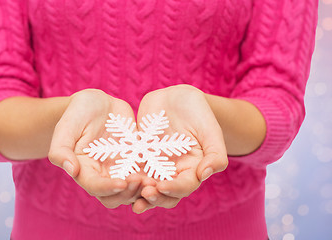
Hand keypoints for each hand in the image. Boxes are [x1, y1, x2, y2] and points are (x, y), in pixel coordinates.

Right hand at [48, 89, 143, 207]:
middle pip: (115, 197)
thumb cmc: (78, 112)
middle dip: (128, 193)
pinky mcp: (135, 163)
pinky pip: (146, 177)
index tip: (122, 182)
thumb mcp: (67, 126)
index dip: (108, 188)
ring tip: (154, 180)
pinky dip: (154, 179)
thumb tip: (71, 170)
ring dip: (143, 190)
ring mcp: (120, 171)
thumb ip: (61, 149)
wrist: (98, 103)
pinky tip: (164, 173)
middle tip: (142, 181)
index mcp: (83, 170)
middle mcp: (101, 176)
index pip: (94, 187)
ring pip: (132, 192)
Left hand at [132, 84, 227, 212]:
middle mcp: (174, 173)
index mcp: (193, 169)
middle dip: (155, 197)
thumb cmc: (199, 112)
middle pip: (165, 194)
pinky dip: (124, 178)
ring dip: (137, 193)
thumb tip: (206, 174)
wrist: (176, 98)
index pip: (185, 186)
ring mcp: (155, 167)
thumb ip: (216, 153)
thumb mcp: (210, 129)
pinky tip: (115, 179)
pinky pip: (130, 171)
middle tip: (144, 194)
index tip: (162, 186)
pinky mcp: (139, 158)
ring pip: (146, 187)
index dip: (175, 189)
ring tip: (128, 194)